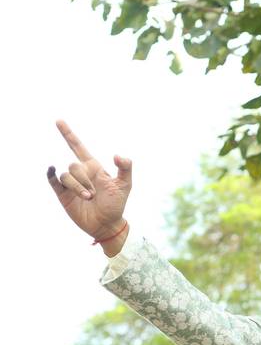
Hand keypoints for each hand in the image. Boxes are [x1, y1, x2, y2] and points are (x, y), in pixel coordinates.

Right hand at [47, 120, 132, 240]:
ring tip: (89, 198)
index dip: (68, 134)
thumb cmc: (117, 204)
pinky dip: (52, 175)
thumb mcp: (125, 185)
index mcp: (94, 167)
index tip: (58, 121)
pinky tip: (52, 170)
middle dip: (86, 180)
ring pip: (66, 176)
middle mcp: (80, 173)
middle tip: (96, 194)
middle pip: (75, 166)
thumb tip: (116, 155)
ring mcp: (70, 183)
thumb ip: (125, 167)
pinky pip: (53, 181)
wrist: (107, 224)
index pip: (78, 146)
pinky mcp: (62, 194)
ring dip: (78, 187)